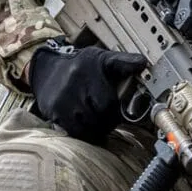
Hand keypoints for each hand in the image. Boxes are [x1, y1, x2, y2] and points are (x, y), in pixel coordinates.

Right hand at [26, 42, 147, 141]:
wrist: (47, 71)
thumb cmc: (82, 67)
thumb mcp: (103, 59)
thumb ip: (124, 62)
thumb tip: (144, 63)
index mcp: (90, 68)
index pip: (108, 102)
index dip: (116, 111)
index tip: (118, 112)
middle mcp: (74, 83)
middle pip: (99, 116)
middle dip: (107, 121)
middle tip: (108, 118)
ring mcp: (62, 99)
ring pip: (87, 127)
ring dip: (96, 128)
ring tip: (97, 120)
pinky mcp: (53, 112)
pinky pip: (74, 131)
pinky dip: (83, 131)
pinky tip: (85, 123)